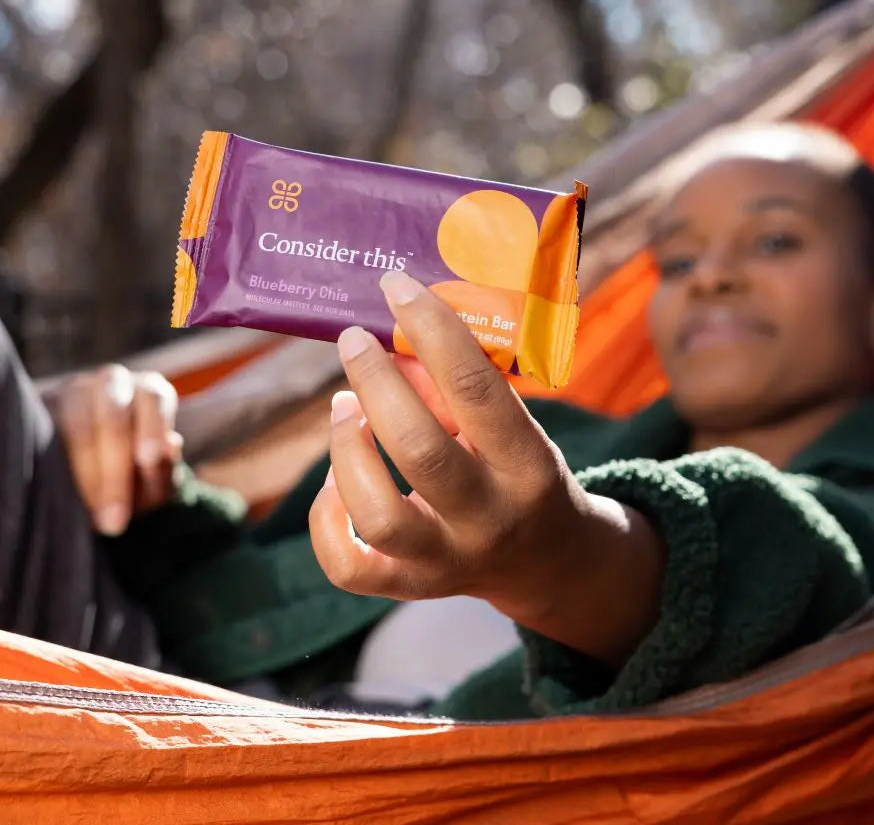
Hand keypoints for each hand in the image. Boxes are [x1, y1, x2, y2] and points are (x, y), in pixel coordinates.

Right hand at [46, 365, 182, 535]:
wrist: (91, 480)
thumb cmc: (134, 478)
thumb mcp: (155, 482)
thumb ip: (164, 469)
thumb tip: (170, 445)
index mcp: (148, 392)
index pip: (154, 398)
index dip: (152, 427)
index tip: (147, 461)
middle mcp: (111, 384)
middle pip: (113, 414)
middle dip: (114, 468)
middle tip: (114, 518)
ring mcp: (71, 391)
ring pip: (75, 421)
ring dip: (82, 472)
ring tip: (89, 517)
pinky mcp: (39, 408)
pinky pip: (41, 432)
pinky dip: (50, 465)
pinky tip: (57, 495)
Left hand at [309, 271, 663, 665]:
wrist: (547, 562)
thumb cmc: (521, 471)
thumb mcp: (514, 426)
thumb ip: (457, 390)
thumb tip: (390, 339)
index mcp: (527, 464)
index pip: (476, 388)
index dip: (431, 328)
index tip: (396, 286)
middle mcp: (489, 517)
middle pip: (418, 450)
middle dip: (375, 382)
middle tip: (353, 340)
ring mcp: (447, 561)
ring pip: (378, 513)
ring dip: (346, 448)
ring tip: (342, 408)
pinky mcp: (410, 587)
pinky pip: (348, 565)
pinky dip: (326, 517)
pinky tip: (333, 480)